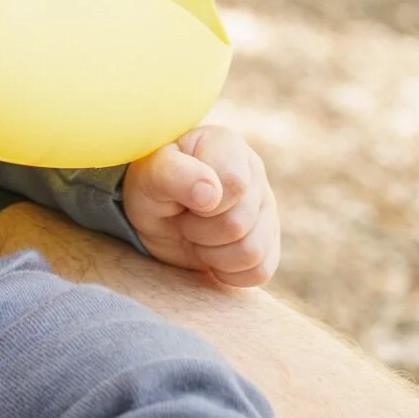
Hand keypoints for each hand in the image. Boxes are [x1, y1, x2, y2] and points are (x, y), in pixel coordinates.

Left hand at [122, 125, 279, 285]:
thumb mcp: (149, 176)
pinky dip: (228, 272)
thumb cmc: (152, 186)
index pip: (234, 183)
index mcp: (227, 145)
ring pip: (252, 251)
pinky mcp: (269, 242)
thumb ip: (175, 174)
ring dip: (213, 253)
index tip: (182, 199)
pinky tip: (212, 253)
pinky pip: (260, 271)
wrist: (157, 213)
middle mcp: (255, 172)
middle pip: (239, 223)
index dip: (203, 203)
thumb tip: (210, 194)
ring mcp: (266, 208)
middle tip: (183, 217)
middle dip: (199, 230)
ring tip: (197, 234)